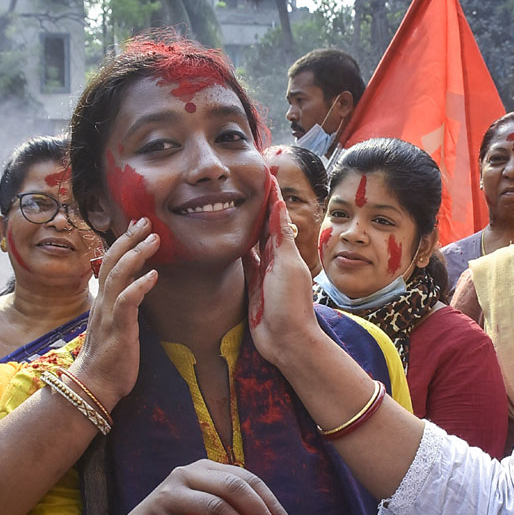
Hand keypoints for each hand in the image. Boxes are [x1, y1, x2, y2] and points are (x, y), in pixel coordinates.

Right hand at [68, 218, 159, 407]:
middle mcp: (103, 303)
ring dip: (136, 255)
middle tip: (145, 220)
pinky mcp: (118, 330)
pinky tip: (154, 275)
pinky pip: (127, 302)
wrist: (93, 387)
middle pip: (113, 262)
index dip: (123, 243)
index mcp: (103, 302)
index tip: (137, 226)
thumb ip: (122, 307)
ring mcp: (109, 315)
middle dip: (129, 239)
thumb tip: (134, 291)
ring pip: (118, 276)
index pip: (111, 264)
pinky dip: (139, 286)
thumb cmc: (108, 360)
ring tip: (153, 239)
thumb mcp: (115, 327)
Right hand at [243, 175, 320, 365]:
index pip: (275, 216)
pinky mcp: (250, 286)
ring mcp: (261, 272)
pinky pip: (241, 263)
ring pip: (249, 243)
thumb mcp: (286, 266)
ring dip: (242, 225)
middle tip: (240, 183)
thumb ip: (280, 237)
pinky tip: (223, 238)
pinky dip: (234, 250)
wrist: (287, 340)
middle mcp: (273, 258)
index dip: (270, 196)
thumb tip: (280, 205)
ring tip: (228, 204)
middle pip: (261, 226)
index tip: (262, 174)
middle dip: (254, 205)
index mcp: (284, 250)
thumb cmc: (290, 304)